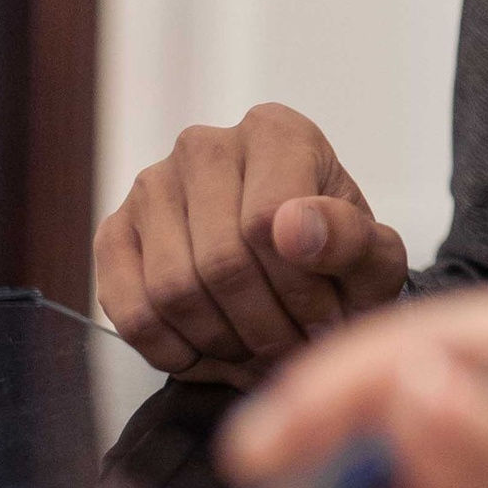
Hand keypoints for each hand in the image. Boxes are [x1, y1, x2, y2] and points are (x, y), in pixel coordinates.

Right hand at [94, 105, 406, 383]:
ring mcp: (152, 187)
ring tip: (260, 353)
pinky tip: (212, 354)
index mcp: (275, 133)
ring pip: (172, 291)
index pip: (267, 222)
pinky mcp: (115, 232)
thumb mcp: (372, 256)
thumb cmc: (336, 260)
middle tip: (293, 351)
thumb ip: (351, 240)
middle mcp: (204, 147)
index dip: (299, 291)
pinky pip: (129, 311)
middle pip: (220, 263)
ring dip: (223, 344)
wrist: (297, 273)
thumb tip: (292, 229)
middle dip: (265, 328)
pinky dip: (172, 351)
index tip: (326, 322)